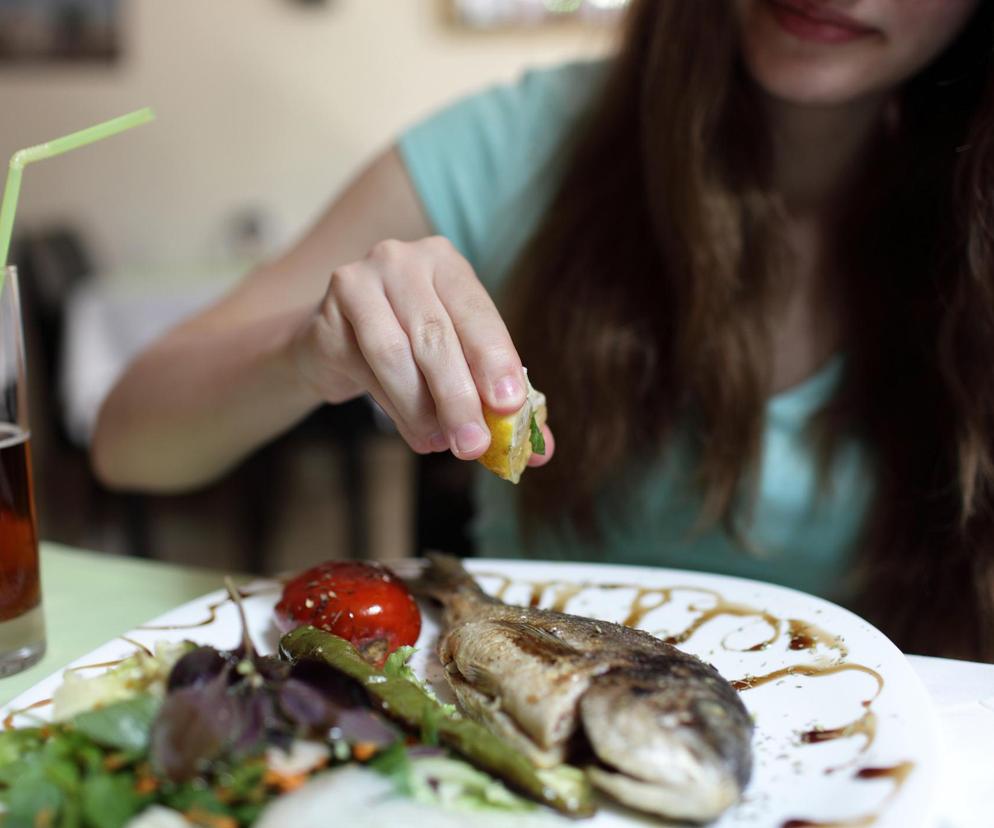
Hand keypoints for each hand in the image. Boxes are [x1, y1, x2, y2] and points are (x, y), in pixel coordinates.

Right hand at [293, 236, 553, 464]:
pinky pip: (366, 368)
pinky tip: (414, 431)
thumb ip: (497, 400)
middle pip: (436, 335)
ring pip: (397, 355)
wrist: (335, 343)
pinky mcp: (329, 313)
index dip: (495, 359)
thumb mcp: (459, 365)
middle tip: (473, 445)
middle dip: (459, 397)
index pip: (477, 312)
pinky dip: (394, 408)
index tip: (509, 405)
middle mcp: (404, 260)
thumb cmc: (411, 351)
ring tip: (440, 444)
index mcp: (448, 264)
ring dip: (422, 409)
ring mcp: (361, 281)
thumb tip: (541, 452)